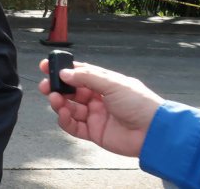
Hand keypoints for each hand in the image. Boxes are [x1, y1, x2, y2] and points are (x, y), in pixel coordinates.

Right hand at [38, 59, 162, 157]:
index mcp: (104, 83)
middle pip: (70, 91)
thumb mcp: (113, 83)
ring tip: (55, 99)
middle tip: (46, 86)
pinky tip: (63, 113)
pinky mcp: (94, 132)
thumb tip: (65, 73)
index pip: (79, 74)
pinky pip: (73, 126)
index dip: (62, 70)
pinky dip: (65, 120)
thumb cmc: (139, 103)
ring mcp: (95, 116)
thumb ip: (87, 77)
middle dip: (57, 88)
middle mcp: (98, 98)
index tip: (46, 66)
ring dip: (59, 103)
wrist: (153, 132)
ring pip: (69, 108)